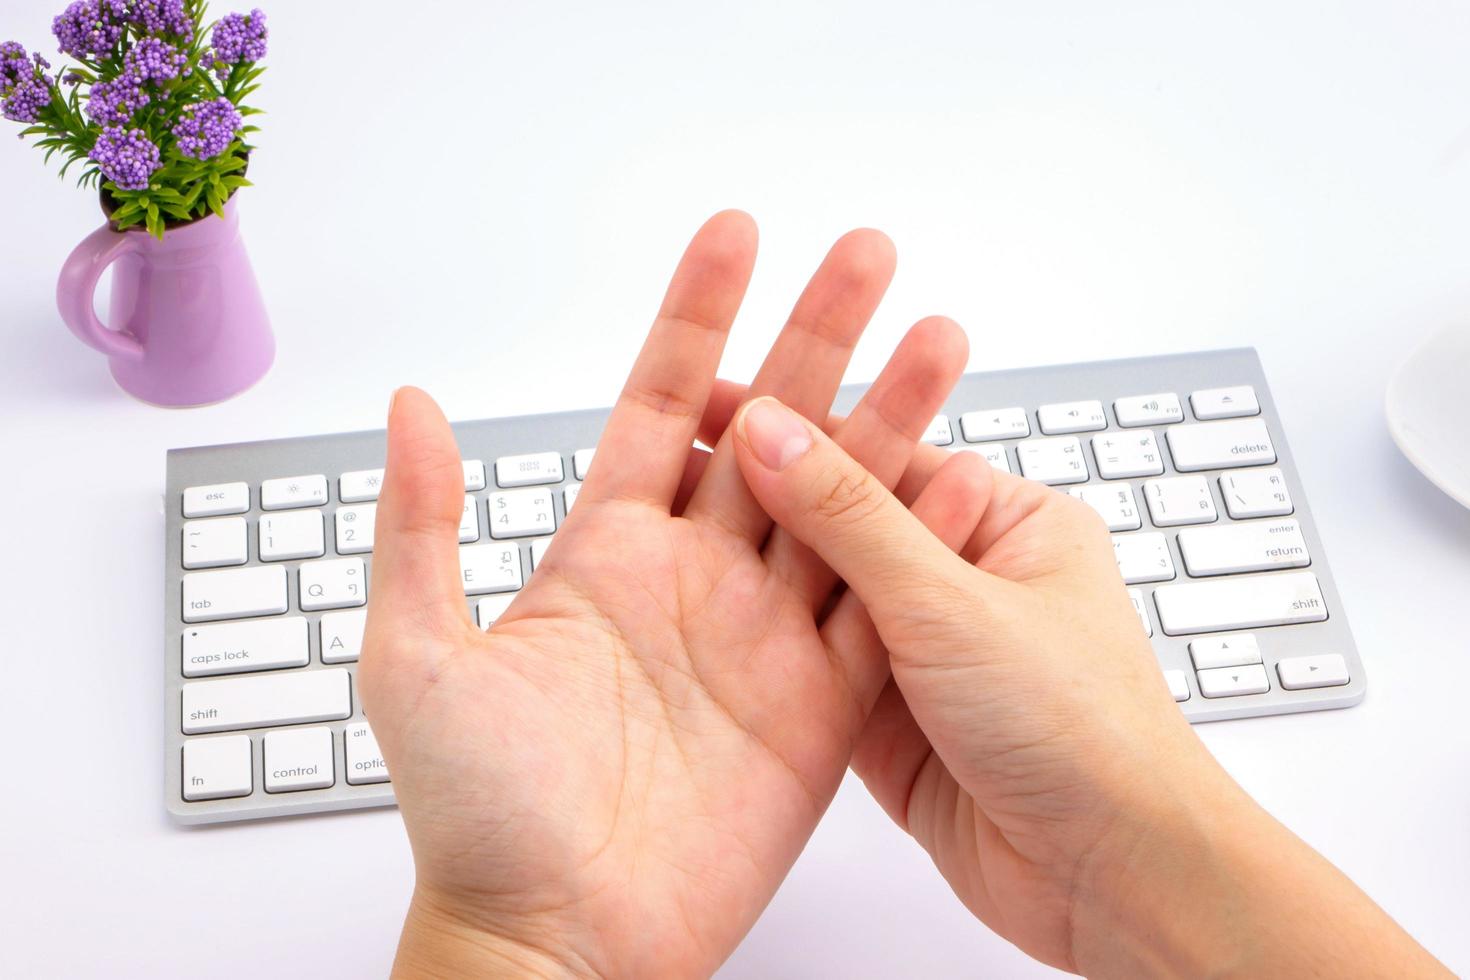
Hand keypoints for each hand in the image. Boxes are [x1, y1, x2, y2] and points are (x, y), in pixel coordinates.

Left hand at [358, 211, 977, 976]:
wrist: (555, 940)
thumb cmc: (473, 815)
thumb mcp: (414, 657)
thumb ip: (422, 526)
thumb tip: (413, 405)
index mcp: (605, 555)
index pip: (666, 405)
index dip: (698, 317)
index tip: (735, 237)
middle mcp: (694, 581)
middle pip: (774, 432)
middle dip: (819, 338)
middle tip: (866, 254)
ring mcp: (764, 640)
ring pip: (843, 504)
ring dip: (891, 421)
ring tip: (937, 340)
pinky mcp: (818, 711)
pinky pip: (880, 612)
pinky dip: (919, 549)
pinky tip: (959, 478)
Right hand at [721, 394, 1451, 976]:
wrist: (1109, 877)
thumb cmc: (1082, 730)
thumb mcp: (952, 601)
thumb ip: (851, 517)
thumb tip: (773, 431)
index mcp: (1005, 520)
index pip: (880, 453)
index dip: (794, 431)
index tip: (715, 408)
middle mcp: (964, 577)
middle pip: (843, 521)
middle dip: (765, 498)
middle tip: (677, 464)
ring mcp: (924, 649)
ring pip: (824, 595)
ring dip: (762, 573)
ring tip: (672, 536)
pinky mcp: (892, 717)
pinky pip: (819, 665)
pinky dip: (772, 646)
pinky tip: (711, 622)